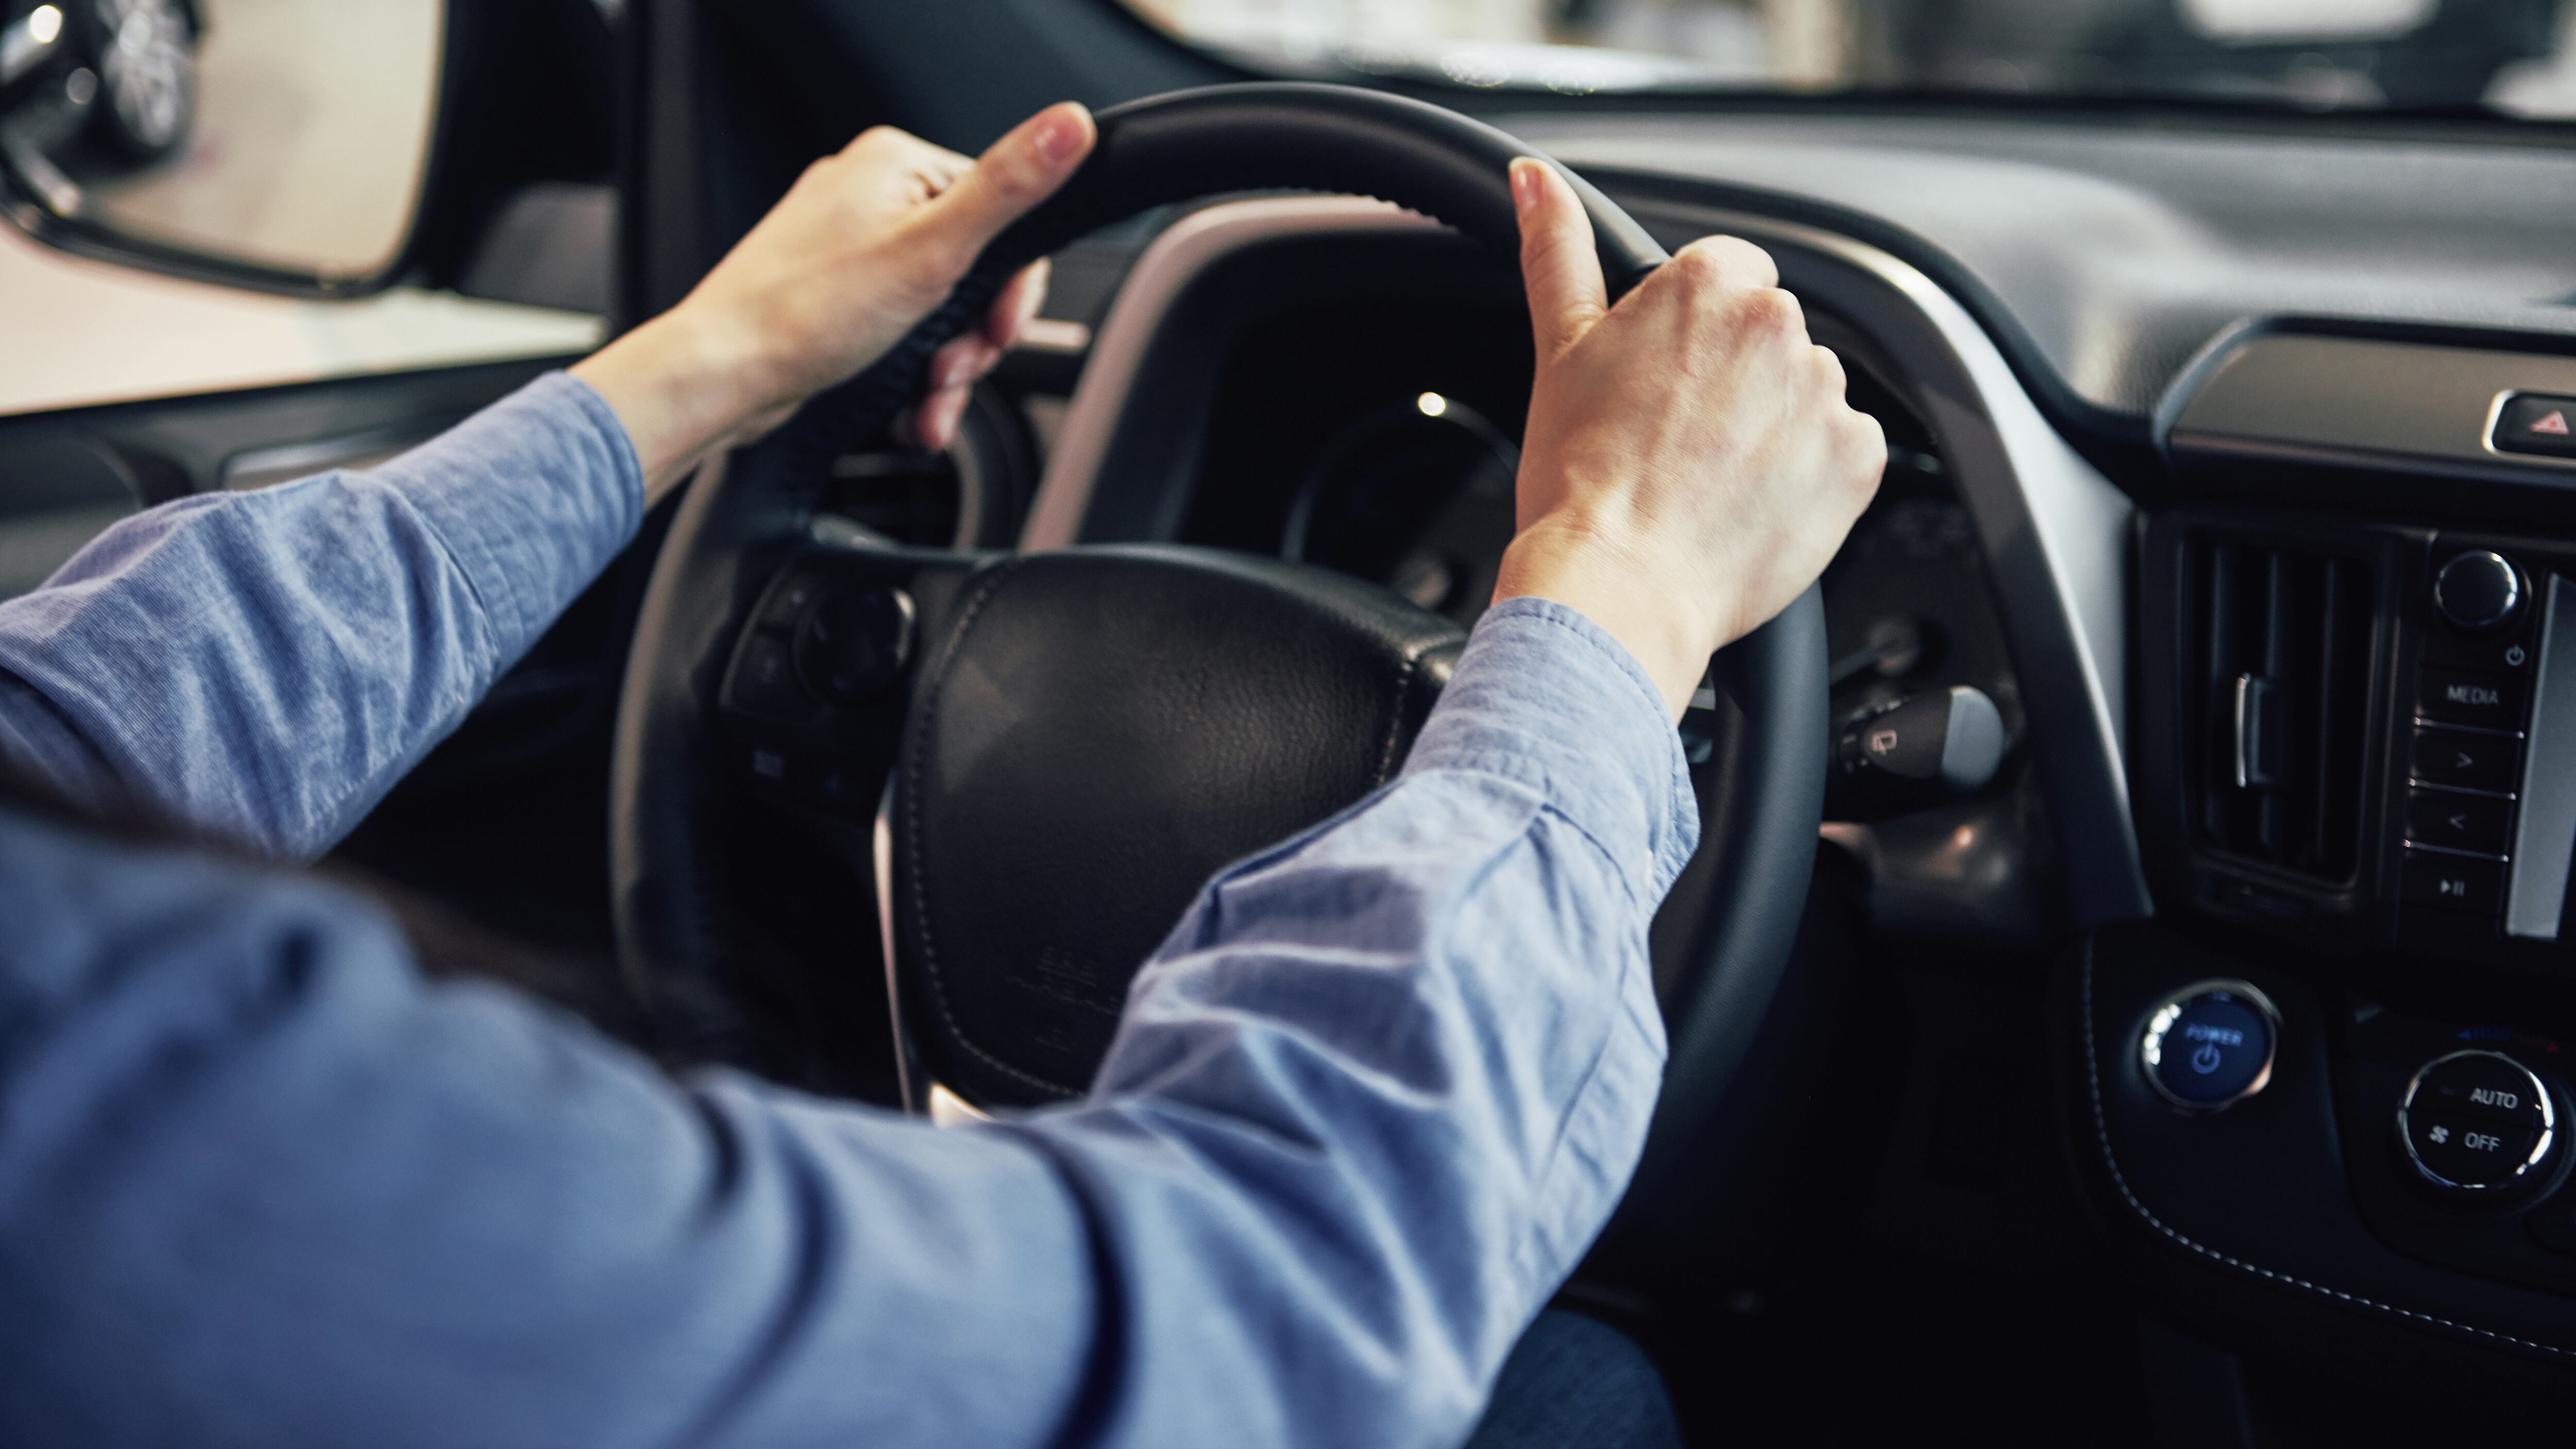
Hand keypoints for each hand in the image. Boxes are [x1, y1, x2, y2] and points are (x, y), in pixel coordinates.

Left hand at [572, 102, 1097, 499]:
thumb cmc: (803, 315)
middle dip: (972, 341)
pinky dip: (912, 381)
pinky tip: (905, 409)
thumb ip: (1007, 191)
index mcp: (896, 166)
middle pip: (975, 273)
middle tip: (952, 370)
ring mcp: (851, 251)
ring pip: (941, 316)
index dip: (1011, 290)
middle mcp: (871, 198)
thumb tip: (1067, 128)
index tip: (996, 332)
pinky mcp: (838, 301)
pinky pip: (903, 339)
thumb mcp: (931, 251)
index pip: (1003, 215)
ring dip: (946, 373)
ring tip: (925, 401)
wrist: (721, 379)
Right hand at [1490, 158, 1884, 719]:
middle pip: (1769, 335)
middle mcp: (1778, 324)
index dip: (1691, 335)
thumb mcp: (1559, 351)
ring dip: (1774, 427)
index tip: (1665, 384)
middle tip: (1678, 441)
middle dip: (1735, 380)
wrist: (1618, 585)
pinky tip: (1752, 505)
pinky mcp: (1857, 458)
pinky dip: (1810, 478)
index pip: (1727, 275)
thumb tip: (1535, 181)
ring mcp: (1824, 392)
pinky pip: (1844, 452)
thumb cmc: (1581, 480)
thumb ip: (1556, 251)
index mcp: (1709, 284)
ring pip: (1805, 393)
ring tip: (1711, 482)